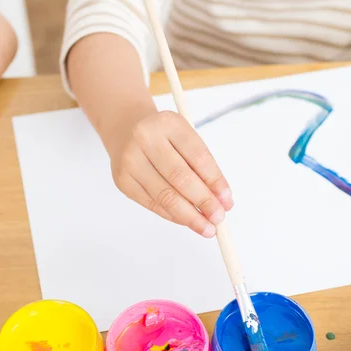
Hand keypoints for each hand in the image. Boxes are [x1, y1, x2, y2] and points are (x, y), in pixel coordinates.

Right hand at [110, 110, 232, 236]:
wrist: (126, 130)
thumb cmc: (165, 137)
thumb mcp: (186, 139)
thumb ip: (204, 168)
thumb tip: (222, 200)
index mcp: (169, 123)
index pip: (198, 156)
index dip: (215, 181)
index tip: (227, 201)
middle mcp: (146, 139)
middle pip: (180, 177)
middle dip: (204, 202)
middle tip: (219, 218)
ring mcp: (131, 160)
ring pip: (165, 195)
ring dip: (189, 216)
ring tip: (207, 227)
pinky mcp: (123, 180)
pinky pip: (153, 204)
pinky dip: (173, 216)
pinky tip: (187, 221)